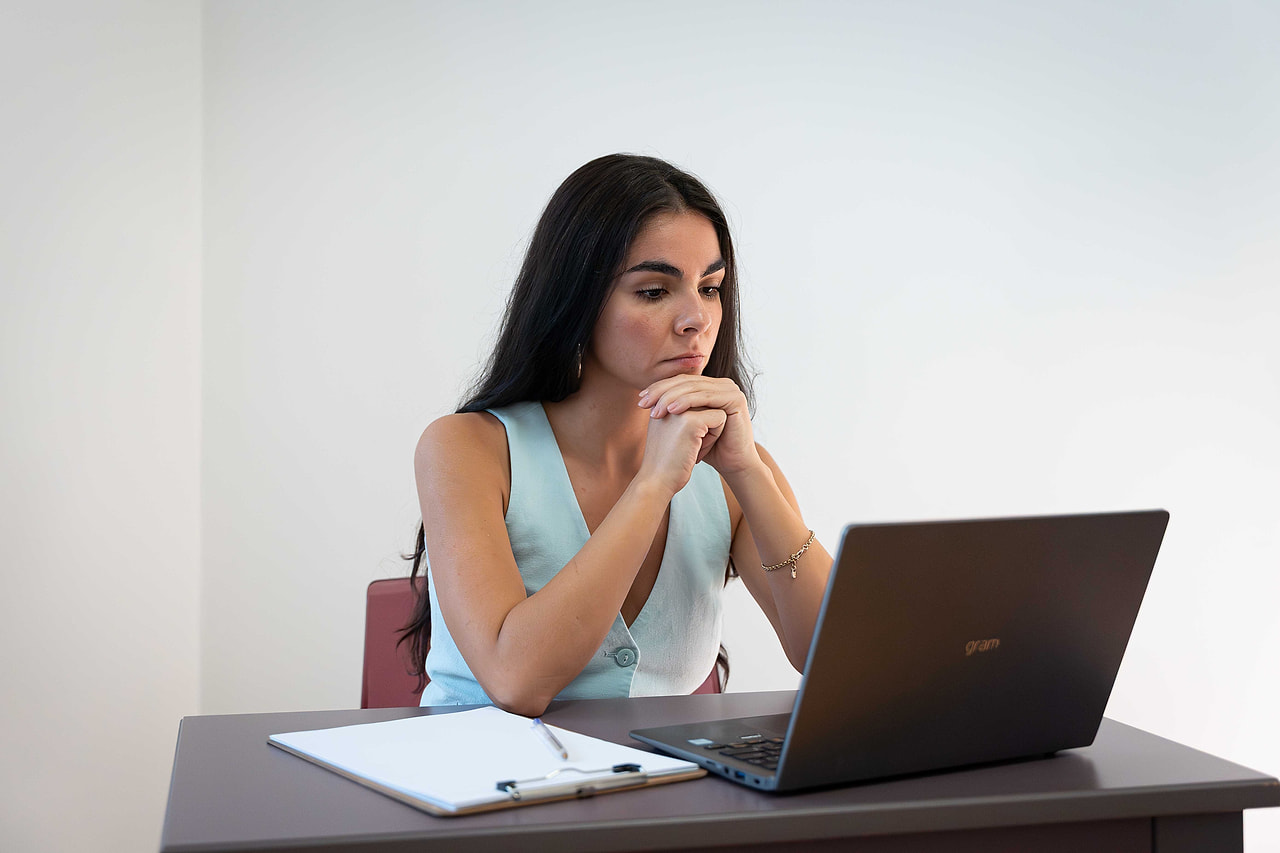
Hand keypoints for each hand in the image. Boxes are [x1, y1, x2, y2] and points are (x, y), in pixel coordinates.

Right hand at [637, 405, 726, 497]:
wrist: (656, 481)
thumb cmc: (665, 460)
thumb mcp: (669, 429)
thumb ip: (681, 413)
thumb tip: (704, 403)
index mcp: (662, 398)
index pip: (695, 396)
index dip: (698, 419)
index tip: (682, 440)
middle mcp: (668, 398)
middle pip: (706, 401)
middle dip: (706, 422)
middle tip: (690, 445)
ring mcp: (679, 408)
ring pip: (715, 408)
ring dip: (711, 430)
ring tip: (693, 447)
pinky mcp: (691, 420)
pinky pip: (720, 418)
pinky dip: (714, 436)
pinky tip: (697, 450)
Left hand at [638, 376, 761, 476]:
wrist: (732, 464)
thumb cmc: (707, 448)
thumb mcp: (685, 424)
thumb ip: (672, 407)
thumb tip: (643, 396)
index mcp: (710, 386)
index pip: (680, 381)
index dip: (659, 388)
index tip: (639, 400)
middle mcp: (721, 384)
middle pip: (685, 382)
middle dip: (661, 392)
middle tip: (643, 403)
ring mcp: (730, 389)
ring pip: (694, 388)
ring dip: (671, 397)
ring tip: (655, 409)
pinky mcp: (736, 398)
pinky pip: (707, 397)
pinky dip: (688, 402)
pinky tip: (672, 410)